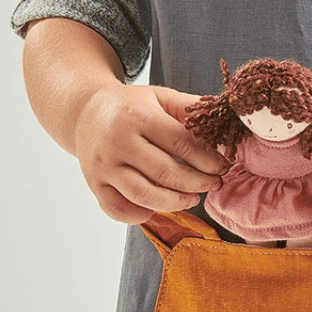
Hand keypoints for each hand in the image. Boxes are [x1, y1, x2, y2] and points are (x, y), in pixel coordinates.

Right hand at [74, 83, 227, 224]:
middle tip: (215, 184)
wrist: (87, 112)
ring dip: (175, 202)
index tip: (224, 165)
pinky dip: (140, 215)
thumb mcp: (160, 96)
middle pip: (165, 172)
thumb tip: (224, 124)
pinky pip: (118, 210)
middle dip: (197, 182)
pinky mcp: (95, 184)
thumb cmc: (132, 106)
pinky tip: (158, 208)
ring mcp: (105, 166)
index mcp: (139, 117)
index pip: (181, 143)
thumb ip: (190, 108)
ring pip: (143, 195)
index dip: (207, 158)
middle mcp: (119, 142)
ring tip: (193, 199)